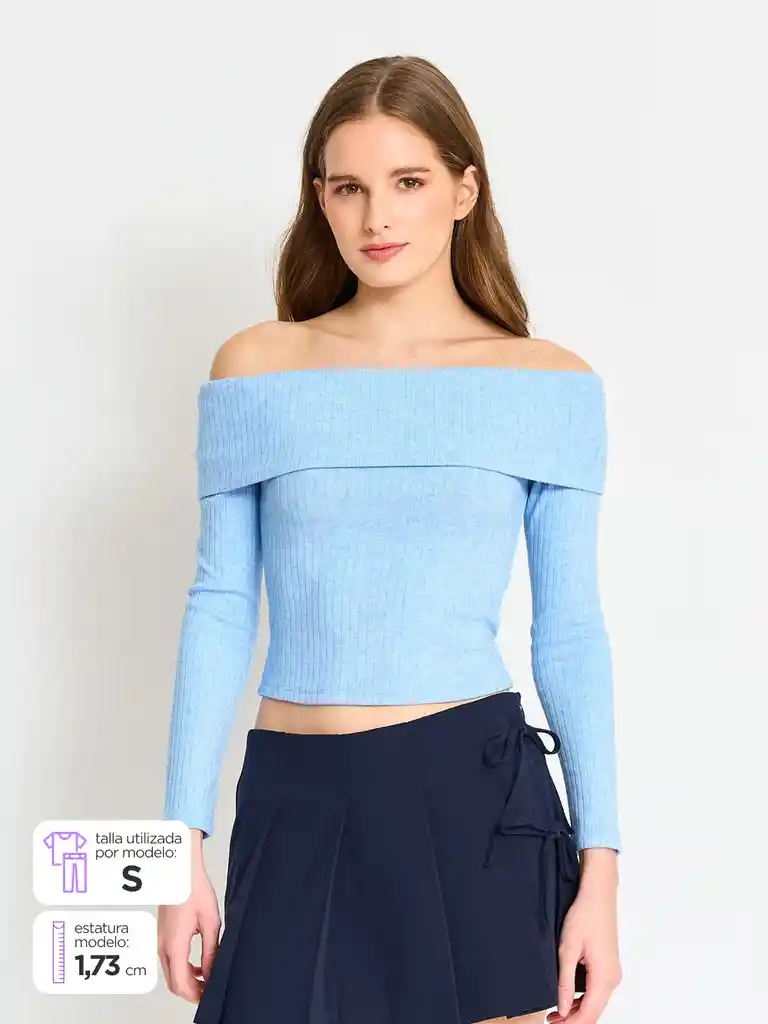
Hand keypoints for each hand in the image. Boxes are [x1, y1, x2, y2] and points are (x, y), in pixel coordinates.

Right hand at [158, 832, 220, 1002]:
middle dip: (192, 992)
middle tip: (210, 991)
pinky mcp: (162, 937)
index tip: (211, 996)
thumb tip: (212, 973)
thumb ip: (211, 951)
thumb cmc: (194, 890)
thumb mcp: (210, 921)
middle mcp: (163, 947)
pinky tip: (199, 965)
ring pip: (171, 974)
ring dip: (188, 981)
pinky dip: (183, 970)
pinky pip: (170, 962)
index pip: (182, 984)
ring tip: (208, 979)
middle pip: (174, 984)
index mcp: (175, 945)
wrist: (179, 871)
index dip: (197, 995)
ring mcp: (160, 942)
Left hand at [547, 851, 621, 1022]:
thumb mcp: (568, 949)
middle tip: (550, 1020)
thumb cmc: (584, 916)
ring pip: (595, 1002)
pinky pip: (597, 991)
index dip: (571, 1023)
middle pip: (593, 1011)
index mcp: (604, 977)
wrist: (598, 895)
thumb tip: (561, 1007)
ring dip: (577, 1010)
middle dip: (573, 1019)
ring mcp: (612, 972)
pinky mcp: (609, 966)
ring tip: (555, 1012)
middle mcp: (612, 979)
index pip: (588, 1014)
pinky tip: (568, 998)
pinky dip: (583, 999)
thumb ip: (564, 981)